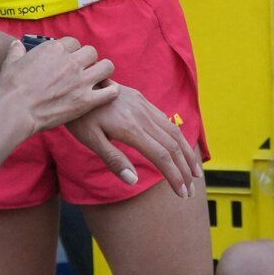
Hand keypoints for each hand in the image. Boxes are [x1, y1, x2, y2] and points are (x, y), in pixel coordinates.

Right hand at [0, 36, 117, 133]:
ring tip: (96, 79)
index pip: (73, 42)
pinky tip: (105, 93)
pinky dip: (111, 91)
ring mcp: (81, 81)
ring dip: (103, 71)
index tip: (67, 60)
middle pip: (92, 52)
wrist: (15, 110)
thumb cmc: (10, 87)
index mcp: (54, 49)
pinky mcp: (86, 100)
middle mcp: (71, 61)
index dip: (71, 51)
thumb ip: (16, 51)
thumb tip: (16, 44)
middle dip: (88, 60)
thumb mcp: (11, 62)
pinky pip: (110, 91)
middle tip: (82, 71)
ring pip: (106, 67)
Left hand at [66, 86, 202, 197]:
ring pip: (174, 131)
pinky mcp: (142, 100)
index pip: (162, 156)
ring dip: (187, 154)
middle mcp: (142, 115)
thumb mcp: (90, 140)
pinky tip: (180, 149)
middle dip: (185, 170)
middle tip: (190, 191)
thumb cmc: (80, 115)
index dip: (175, 176)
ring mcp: (144, 106)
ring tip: (195, 173)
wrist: (78, 81)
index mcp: (131, 128)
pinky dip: (178, 138)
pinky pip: (166, 120)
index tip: (182, 193)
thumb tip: (134, 181)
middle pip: (173, 145)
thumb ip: (113, 160)